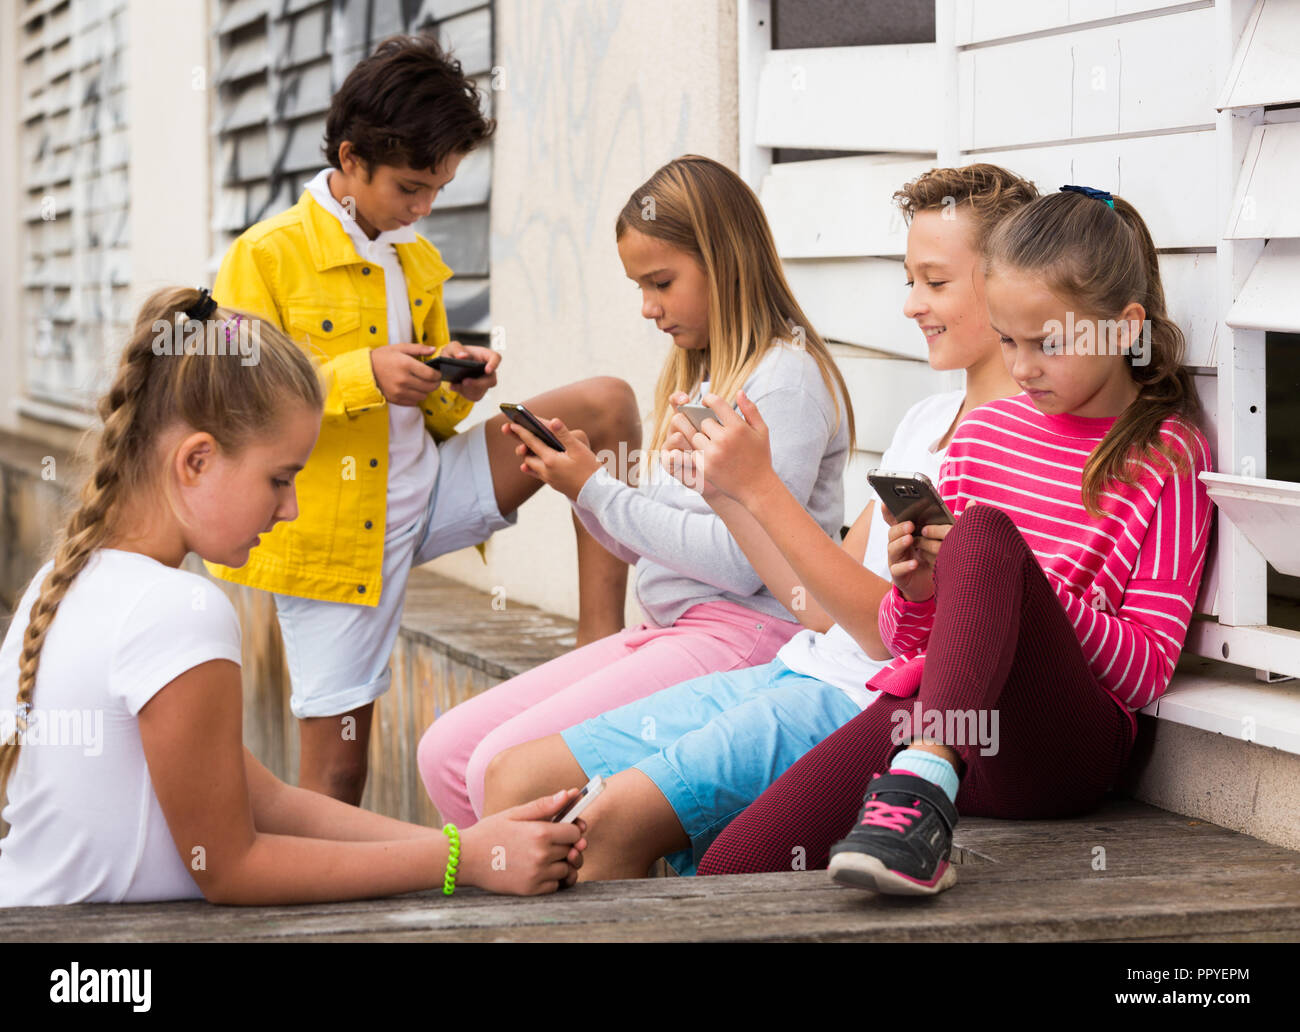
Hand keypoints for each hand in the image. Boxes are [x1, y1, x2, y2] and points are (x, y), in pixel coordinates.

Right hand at [369, 342, 441, 405]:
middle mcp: (403, 379)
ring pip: (423, 396)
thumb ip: (418, 349)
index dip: (438, 375)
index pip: (430, 375)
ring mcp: (399, 391)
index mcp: (406, 364)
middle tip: (433, 379)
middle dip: (435, 383)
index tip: (437, 373)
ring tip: (421, 383)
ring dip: (425, 391)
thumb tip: (434, 350)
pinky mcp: (395, 399)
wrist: (365, 370)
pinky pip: (414, 402)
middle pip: (429, 387)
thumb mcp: (399, 348)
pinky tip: (412, 389)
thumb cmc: (382, 357)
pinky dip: (416, 397)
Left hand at [442, 341, 500, 402]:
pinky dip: (463, 393)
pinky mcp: (479, 391)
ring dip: (468, 389)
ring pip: (482, 390)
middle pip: (491, 380)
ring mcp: (485, 382)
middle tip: (464, 381)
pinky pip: (475, 396)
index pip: (496, 358)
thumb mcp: (451, 347)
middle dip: (478, 383)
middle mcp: (488, 370)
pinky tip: (454, 387)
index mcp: (485, 356)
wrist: (450, 366)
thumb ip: (456, 348)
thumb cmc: (455, 354)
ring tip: (455, 384)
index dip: (494, 364)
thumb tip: (462, 356)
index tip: (487, 369)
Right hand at [458, 788, 588, 894]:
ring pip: (566, 870)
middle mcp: (542, 855)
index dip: (573, 829)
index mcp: (541, 832)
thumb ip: (545, 805)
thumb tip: (569, 794)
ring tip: (545, 856)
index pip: (576, 832)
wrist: (464, 858)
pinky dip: (551, 879)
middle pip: (573, 850)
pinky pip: (555, 886)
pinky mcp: (530, 890)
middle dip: (567, 846)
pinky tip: (538, 870)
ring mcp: (537, 875)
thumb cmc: (489, 832)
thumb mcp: (515, 813)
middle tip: (553, 843)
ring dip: (561, 864)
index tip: (564, 829)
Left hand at [504, 414, 602, 500]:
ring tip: (525, 449)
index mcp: (551, 460)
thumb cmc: (590, 469)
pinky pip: (539, 475)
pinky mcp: (555, 485)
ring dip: (528, 457)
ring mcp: (550, 480)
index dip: (521, 432)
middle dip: (522, 445)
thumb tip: (552, 421)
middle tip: (515, 434)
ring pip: (532, 467)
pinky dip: (534, 468)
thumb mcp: (579, 449)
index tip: (511, 424)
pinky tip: (534, 466)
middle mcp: (546, 471)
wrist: (597, 494)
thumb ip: (564, 435)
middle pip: (527, 456)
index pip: (531, 442)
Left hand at [669, 389, 773, 503]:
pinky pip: (693, 453)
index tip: (706, 402)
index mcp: (738, 427)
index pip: (715, 402)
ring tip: (710, 444)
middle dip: (707, 425)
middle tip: (713, 431)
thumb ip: (751, 410)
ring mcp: (713, 454)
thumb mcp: (762, 431)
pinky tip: (709, 456)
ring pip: (695, 437)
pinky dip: (698, 454)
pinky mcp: (705, 467)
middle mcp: (724, 438)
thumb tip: (740, 391)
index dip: (708, 399)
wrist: (757, 488)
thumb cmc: (760, 457)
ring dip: (701, 439)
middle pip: (703, 422)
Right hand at [881, 506, 951, 602]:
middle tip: (910, 525)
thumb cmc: (935, 559)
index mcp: (907, 533)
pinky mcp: (899, 575)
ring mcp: (897, 559)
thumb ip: (953, 523)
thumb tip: (972, 504)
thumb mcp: (942, 540)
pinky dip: (905, 565)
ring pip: (892, 548)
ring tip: (910, 539)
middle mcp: (899, 544)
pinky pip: (898, 569)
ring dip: (900, 542)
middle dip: (900, 527)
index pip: (896, 520)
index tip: (887, 503)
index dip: (889, 511)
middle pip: (892, 532)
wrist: (931, 586)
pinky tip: (914, 563)